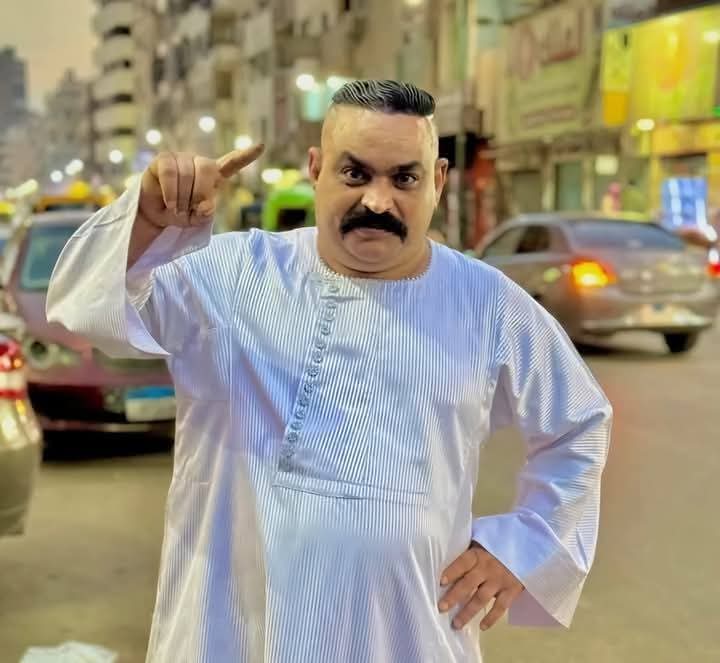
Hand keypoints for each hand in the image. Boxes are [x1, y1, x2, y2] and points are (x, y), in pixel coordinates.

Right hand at [138, 144, 263, 228]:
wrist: (156, 215)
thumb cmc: (181, 214)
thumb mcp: (197, 218)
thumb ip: (205, 213)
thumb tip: (204, 205)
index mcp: (214, 175)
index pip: (232, 163)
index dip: (246, 155)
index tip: (261, 146)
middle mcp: (199, 163)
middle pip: (206, 170)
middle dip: (201, 193)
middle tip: (193, 209)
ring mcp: (181, 159)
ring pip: (186, 174)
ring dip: (182, 199)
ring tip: (178, 210)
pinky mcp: (163, 159)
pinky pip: (169, 172)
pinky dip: (171, 192)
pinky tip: (170, 203)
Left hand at [439, 542, 523, 630]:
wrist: (527, 547)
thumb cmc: (498, 546)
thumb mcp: (483, 542)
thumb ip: (469, 551)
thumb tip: (447, 560)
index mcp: (478, 554)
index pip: (462, 563)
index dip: (452, 571)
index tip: (441, 582)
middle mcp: (488, 568)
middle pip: (468, 583)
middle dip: (454, 597)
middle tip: (441, 608)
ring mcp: (500, 580)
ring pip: (481, 598)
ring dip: (468, 612)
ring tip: (457, 624)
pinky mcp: (512, 590)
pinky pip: (500, 607)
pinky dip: (492, 618)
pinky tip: (482, 627)